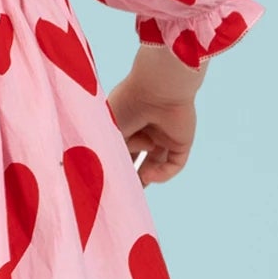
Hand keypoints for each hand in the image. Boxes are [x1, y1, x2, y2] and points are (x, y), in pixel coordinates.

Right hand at [106, 70, 199, 185]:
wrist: (157, 86)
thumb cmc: (127, 102)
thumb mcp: (108, 131)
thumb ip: (104, 153)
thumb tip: (96, 176)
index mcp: (127, 119)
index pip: (120, 147)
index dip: (114, 164)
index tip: (104, 181)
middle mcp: (146, 127)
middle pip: (137, 158)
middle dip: (129, 174)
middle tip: (118, 191)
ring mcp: (165, 135)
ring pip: (156, 163)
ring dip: (144, 178)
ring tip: (133, 190)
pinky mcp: (182, 141)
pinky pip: (174, 164)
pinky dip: (162, 174)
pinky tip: (148, 175)